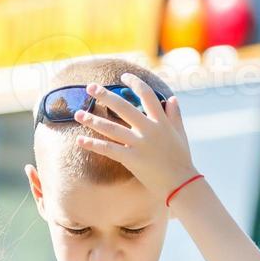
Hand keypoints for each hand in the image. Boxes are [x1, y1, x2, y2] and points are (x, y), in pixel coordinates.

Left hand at [73, 74, 200, 202]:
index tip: (124, 76)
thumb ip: (175, 115)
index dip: (135, 83)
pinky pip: (108, 149)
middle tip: (90, 87)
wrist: (181, 184)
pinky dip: (93, 145)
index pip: (147, 95)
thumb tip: (172, 98)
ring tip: (78, 114)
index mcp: (161, 121)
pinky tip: (80, 140)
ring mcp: (139, 144)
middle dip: (106, 95)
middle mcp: (149, 130)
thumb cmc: (181, 159)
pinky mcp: (131, 159)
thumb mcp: (180, 134)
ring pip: (111, 128)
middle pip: (123, 107)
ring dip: (93, 120)